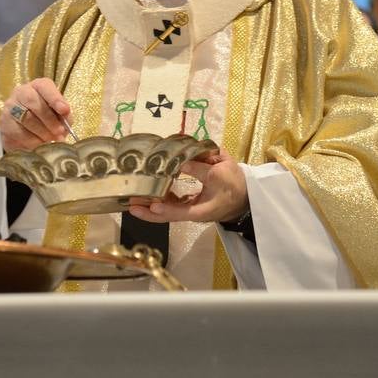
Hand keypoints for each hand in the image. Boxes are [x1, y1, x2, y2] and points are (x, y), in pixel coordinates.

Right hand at [1, 78, 72, 150]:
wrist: (24, 131)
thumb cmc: (46, 119)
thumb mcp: (59, 115)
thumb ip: (63, 116)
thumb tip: (65, 125)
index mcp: (38, 86)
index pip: (44, 87)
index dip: (55, 98)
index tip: (64, 110)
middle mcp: (21, 92)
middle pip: (33, 102)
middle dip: (49, 119)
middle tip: (59, 132)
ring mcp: (10, 107)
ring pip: (26, 118)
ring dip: (41, 132)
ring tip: (51, 140)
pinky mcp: (4, 123)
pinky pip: (18, 132)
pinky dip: (32, 140)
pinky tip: (39, 144)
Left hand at [127, 150, 247, 224]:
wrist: (247, 195)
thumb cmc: (234, 185)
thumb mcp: (220, 173)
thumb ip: (199, 168)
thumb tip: (180, 162)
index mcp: (200, 210)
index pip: (179, 213)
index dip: (164, 210)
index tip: (150, 205)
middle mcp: (192, 213)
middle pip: (167, 216)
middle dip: (148, 211)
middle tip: (130, 205)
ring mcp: (190, 209)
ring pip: (167, 210)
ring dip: (151, 204)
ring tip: (134, 197)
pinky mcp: (191, 203)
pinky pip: (172, 203)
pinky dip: (161, 197)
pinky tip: (150, 190)